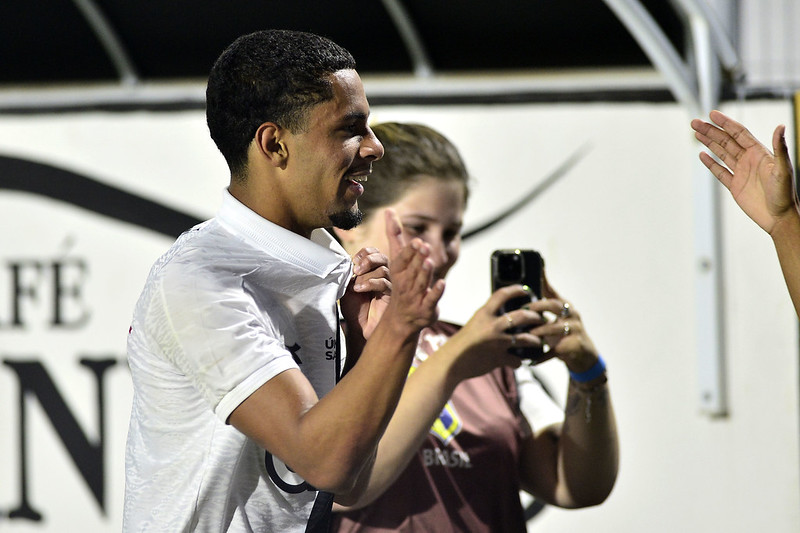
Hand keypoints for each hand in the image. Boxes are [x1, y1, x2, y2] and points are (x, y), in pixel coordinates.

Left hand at [340, 247, 390, 339]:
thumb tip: (352, 261)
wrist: (359, 328)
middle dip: (368, 260)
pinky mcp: (392, 295)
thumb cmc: (355, 308)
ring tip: (356, 287)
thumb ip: (351, 273)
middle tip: (357, 270)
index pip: (374, 252)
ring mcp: (389, 285)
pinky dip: (370, 283)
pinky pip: (385, 283)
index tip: (354, 260)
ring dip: (366, 276)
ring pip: (383, 270)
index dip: (365, 253)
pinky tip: (360, 290)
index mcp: (373, 270)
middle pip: (382, 257)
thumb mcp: (348, 286)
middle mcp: (384, 275)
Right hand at [382, 209, 444, 331]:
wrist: (402, 317)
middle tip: (424, 247)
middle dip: (418, 259)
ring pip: (420, 283)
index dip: (410, 252)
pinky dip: (436, 292)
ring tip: (429, 262)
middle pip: (412, 270)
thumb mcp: (397, 259)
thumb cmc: (401, 282)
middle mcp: (405, 283)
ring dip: (425, 273)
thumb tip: (389, 210)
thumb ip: (395, 236)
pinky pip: (431, 300)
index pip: (402, 260)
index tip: (417, 242)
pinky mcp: (426, 308)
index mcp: (398, 271)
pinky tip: (442, 283)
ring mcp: (415, 297)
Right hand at [445, 285, 542, 379]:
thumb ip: (488, 320)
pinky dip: (519, 361)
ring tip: (538, 340)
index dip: (516, 290)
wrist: (451, 362)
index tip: (525, 290)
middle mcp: (492, 326)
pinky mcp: (499, 358)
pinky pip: (517, 360)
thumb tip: (504, 318)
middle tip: (540, 318)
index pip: (502, 294)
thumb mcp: (474, 325)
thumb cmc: (461, 344)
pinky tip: (519, 361)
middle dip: (535, 317)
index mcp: (483, 314)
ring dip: (535, 339)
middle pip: (522, 315)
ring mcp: (497, 342)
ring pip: (526, 338)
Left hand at [528, 272, 598, 372]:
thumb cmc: (565, 333)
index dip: (544, 281)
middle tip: (523, 310)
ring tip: (526, 334)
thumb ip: (544, 304)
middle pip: (555, 306)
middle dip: (538, 307)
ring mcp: (574, 330)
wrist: (584, 356)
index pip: (553, 292)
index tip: (536, 269)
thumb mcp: (558, 317)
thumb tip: (527, 289)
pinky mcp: (573, 346)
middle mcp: (572, 315)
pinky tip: (530, 360)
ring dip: (538, 331)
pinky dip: (541, 356)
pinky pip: (554, 350)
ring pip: (554, 328)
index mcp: (566, 306)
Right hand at [691, 110, 799, 234]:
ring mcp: (741, 172)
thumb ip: (780, 147)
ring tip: (696, 133)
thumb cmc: (785, 194)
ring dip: (709, 143)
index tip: (712, 114)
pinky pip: (720, 172)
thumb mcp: (783, 169)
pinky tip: (702, 155)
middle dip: (711, 131)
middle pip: (726, 141)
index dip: (725, 123)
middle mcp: (749, 160)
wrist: (779, 217)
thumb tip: (780, 126)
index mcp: (759, 153)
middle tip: (695, 122)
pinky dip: (710, 163)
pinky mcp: (735, 186)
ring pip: (721, 153)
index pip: (739, 133)